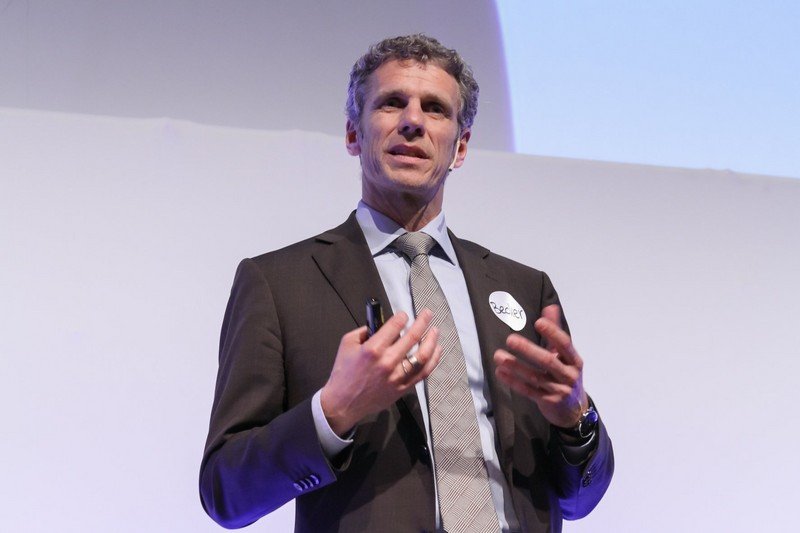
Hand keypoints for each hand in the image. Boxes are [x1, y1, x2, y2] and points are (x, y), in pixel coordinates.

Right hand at [320, 310, 441, 435]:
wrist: (343, 403)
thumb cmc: (343, 373)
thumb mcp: (347, 344)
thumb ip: (364, 330)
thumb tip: (379, 323)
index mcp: (373, 349)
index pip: (395, 326)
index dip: (402, 317)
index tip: (404, 315)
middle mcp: (388, 362)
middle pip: (412, 337)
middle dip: (423, 322)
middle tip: (428, 314)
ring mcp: (397, 377)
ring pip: (423, 356)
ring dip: (432, 340)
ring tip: (435, 331)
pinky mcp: (403, 388)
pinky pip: (423, 373)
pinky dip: (433, 360)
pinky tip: (436, 350)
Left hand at [493, 304, 587, 428]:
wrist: (573, 410)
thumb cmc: (566, 376)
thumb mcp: (565, 355)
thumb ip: (556, 331)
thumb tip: (550, 307)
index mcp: (574, 360)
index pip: (565, 344)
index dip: (553, 333)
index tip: (538, 322)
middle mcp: (568, 375)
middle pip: (548, 361)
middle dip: (528, 350)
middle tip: (510, 339)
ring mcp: (558, 390)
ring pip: (534, 377)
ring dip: (515, 366)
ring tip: (498, 355)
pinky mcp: (547, 402)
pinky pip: (528, 391)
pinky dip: (513, 381)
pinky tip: (500, 372)